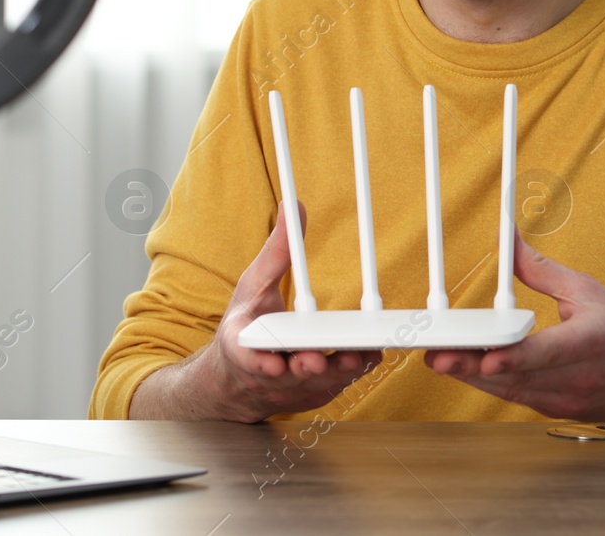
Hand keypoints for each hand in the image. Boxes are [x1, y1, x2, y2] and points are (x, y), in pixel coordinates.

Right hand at [142, 202, 382, 422]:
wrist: (238, 376)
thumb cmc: (247, 323)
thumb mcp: (253, 284)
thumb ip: (276, 251)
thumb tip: (294, 207)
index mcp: (245, 346)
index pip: (250, 358)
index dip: (262, 364)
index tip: (273, 363)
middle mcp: (267, 374)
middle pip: (289, 374)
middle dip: (306, 368)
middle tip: (319, 358)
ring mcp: (291, 389)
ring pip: (316, 385)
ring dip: (335, 374)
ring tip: (355, 358)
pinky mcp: (313, 396)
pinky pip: (334, 388)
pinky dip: (348, 375)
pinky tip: (366, 358)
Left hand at [421, 235, 604, 420]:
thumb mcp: (587, 290)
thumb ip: (540, 269)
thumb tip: (507, 241)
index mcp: (588, 342)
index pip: (543, 353)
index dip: (511, 358)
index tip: (484, 358)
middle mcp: (577, 377)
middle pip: (516, 377)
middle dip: (471, 367)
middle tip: (436, 356)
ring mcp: (568, 401)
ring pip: (511, 392)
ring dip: (474, 378)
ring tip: (440, 360)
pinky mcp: (561, 412)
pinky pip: (519, 399)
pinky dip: (494, 385)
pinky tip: (469, 371)